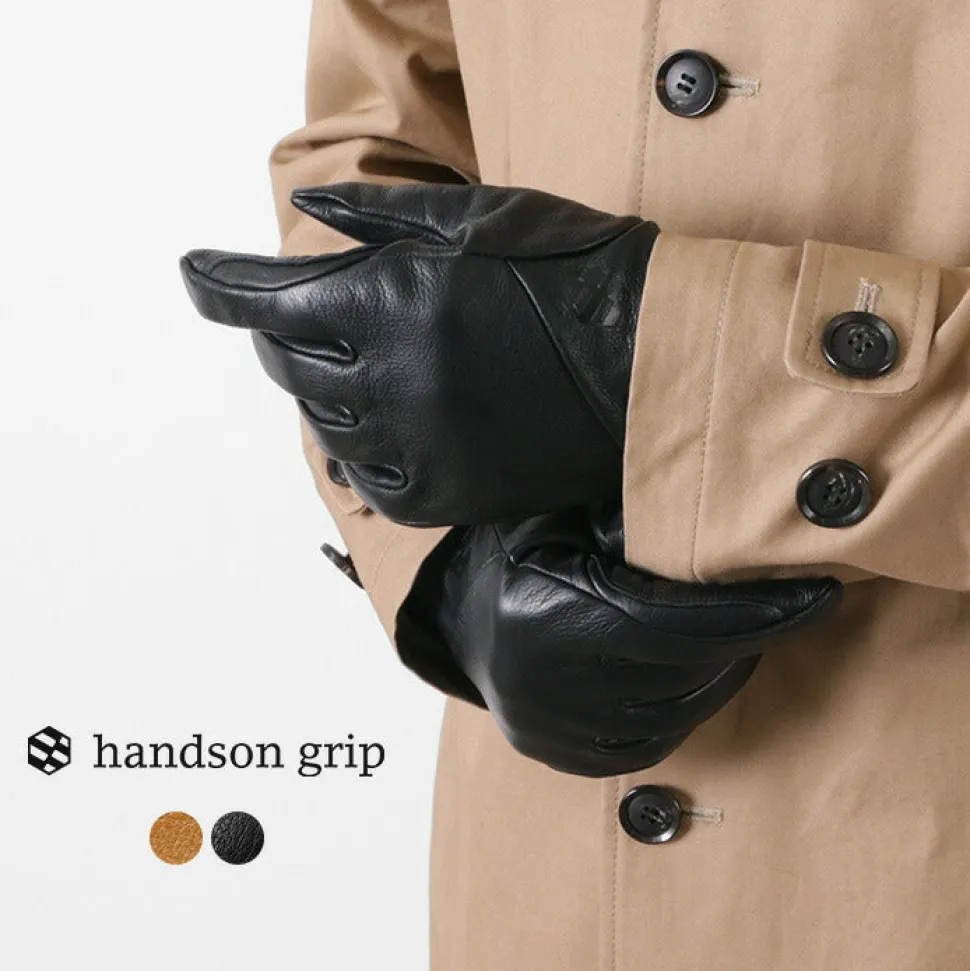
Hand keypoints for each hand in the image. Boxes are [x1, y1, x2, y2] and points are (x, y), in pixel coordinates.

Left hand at [180, 182, 658, 525]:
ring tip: (354, 364)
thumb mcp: (482, 217)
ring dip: (322, 389)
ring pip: (323, 423)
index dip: (220, 287)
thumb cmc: (577, 273)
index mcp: (397, 297)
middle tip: (298, 316)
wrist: (654, 367)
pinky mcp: (443, 495)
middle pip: (288, 363)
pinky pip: (365, 478)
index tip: (195, 277)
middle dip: (281, 334)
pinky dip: (356, 447)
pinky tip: (376, 424)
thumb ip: (383, 215)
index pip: (269, 300)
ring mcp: (417, 444)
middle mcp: (394, 378)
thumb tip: (309, 210)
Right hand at [398, 504, 841, 776]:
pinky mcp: (565, 754)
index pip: (683, 624)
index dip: (758, 612)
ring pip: (678, 713)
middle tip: (792, 606)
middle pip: (689, 671)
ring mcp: (557, 730)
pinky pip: (652, 742)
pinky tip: (704, 673)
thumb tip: (726, 515)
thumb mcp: (564, 516)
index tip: (818, 596)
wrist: (457, 615)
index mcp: (551, 616)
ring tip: (748, 634)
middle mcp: (552, 686)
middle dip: (751, 638)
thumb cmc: (517, 550)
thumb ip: (633, 520)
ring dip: (726, 673)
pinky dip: (689, 707)